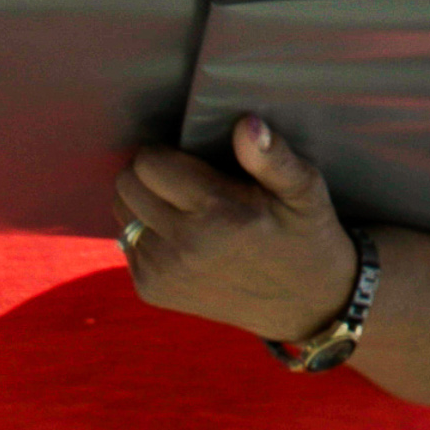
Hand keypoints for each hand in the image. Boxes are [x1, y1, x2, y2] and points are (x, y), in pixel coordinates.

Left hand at [116, 116, 366, 346]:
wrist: (307, 305)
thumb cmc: (305, 236)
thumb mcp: (305, 192)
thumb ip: (274, 158)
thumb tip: (246, 124)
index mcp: (217, 215)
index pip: (149, 162)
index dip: (167, 153)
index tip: (192, 161)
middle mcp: (182, 247)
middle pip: (127, 183)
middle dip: (150, 174)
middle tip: (186, 183)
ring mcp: (162, 273)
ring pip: (122, 210)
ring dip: (144, 202)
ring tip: (185, 209)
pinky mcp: (151, 290)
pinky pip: (127, 241)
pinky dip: (146, 232)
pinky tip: (182, 237)